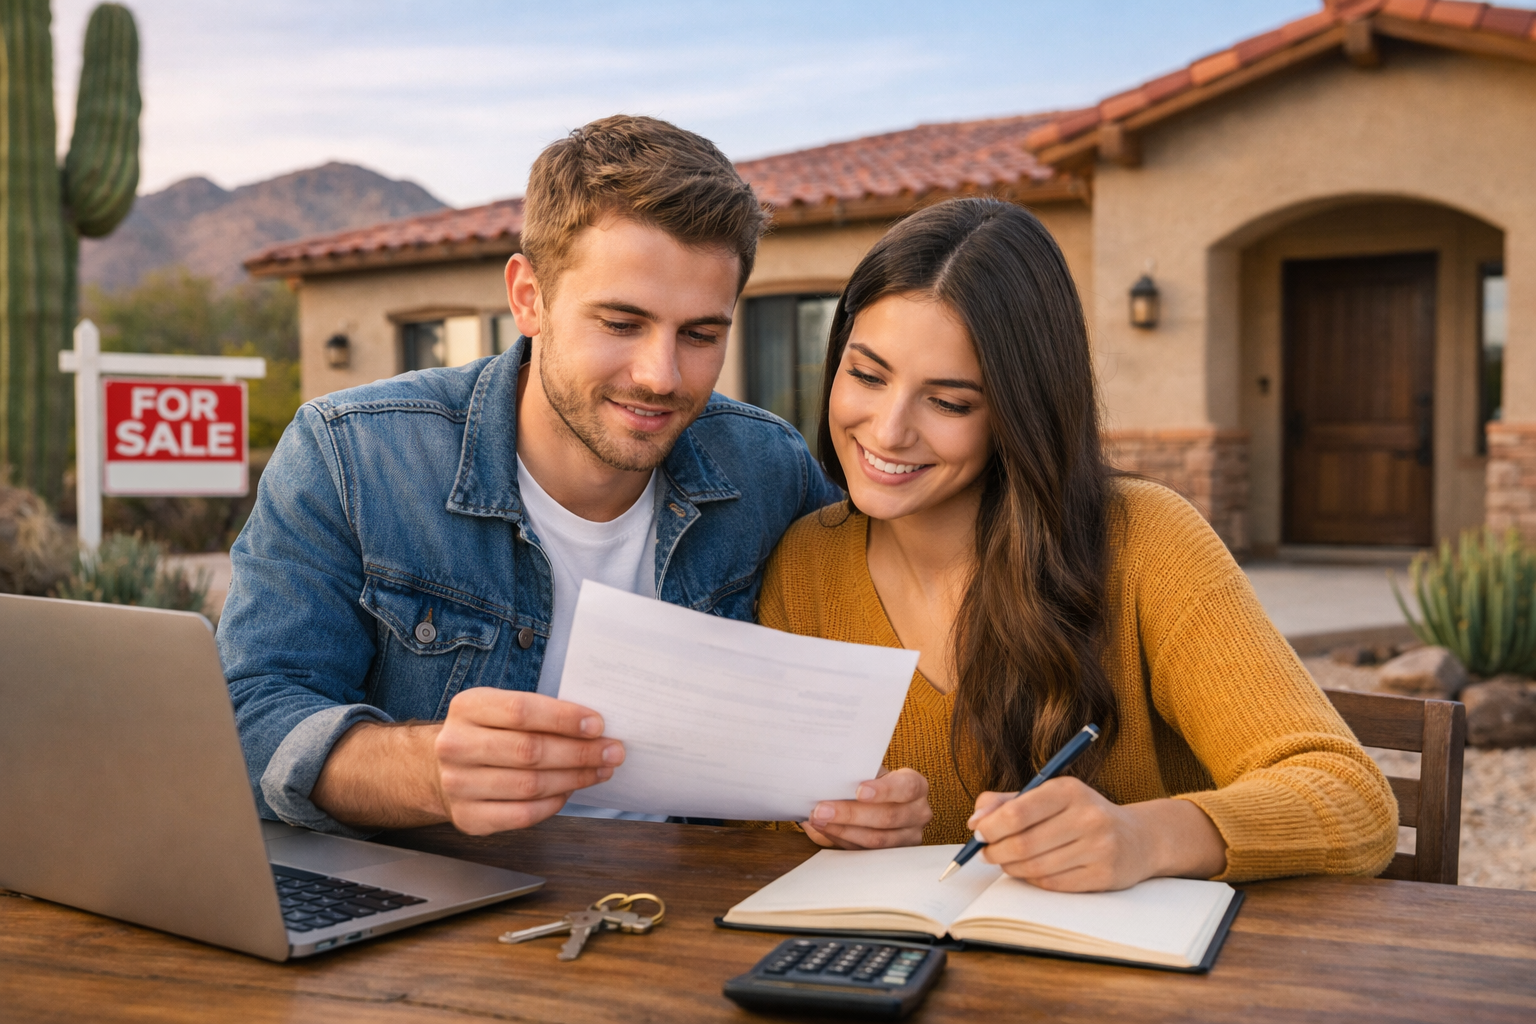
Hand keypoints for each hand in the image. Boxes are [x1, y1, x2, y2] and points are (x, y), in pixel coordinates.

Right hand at [431, 688, 624, 833]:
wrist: (442, 768)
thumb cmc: (489, 733)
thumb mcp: (501, 709)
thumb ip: (540, 713)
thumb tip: (595, 728)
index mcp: (467, 707)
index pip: (521, 711)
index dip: (564, 719)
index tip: (598, 725)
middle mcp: (455, 745)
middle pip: (529, 751)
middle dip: (580, 752)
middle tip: (613, 752)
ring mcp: (458, 784)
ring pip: (530, 785)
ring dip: (574, 778)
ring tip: (601, 771)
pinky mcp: (468, 817)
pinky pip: (522, 814)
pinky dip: (554, 803)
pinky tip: (570, 791)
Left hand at [801, 767, 930, 848]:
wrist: (882, 799)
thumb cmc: (874, 781)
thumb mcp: (871, 772)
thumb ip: (856, 775)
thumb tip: (827, 781)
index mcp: (916, 786)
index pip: (907, 787)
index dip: (884, 790)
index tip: (859, 790)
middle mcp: (918, 813)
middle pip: (887, 817)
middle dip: (850, 814)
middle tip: (821, 810)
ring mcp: (909, 837)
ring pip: (876, 840)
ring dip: (841, 831)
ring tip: (817, 821)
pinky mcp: (893, 855)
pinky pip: (865, 852)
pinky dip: (840, 840)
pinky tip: (823, 831)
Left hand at [969, 778, 1225, 891]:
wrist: (1137, 838)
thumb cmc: (1080, 814)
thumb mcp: (1048, 796)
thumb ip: (1006, 802)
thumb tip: (975, 821)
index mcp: (1069, 790)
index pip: (1018, 812)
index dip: (991, 827)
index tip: (978, 833)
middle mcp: (1088, 817)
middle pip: (1023, 843)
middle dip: (995, 851)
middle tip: (985, 853)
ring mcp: (1099, 848)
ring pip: (1035, 867)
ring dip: (1011, 868)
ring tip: (1006, 862)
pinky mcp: (1104, 875)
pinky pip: (1052, 884)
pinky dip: (1032, 880)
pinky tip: (1030, 871)